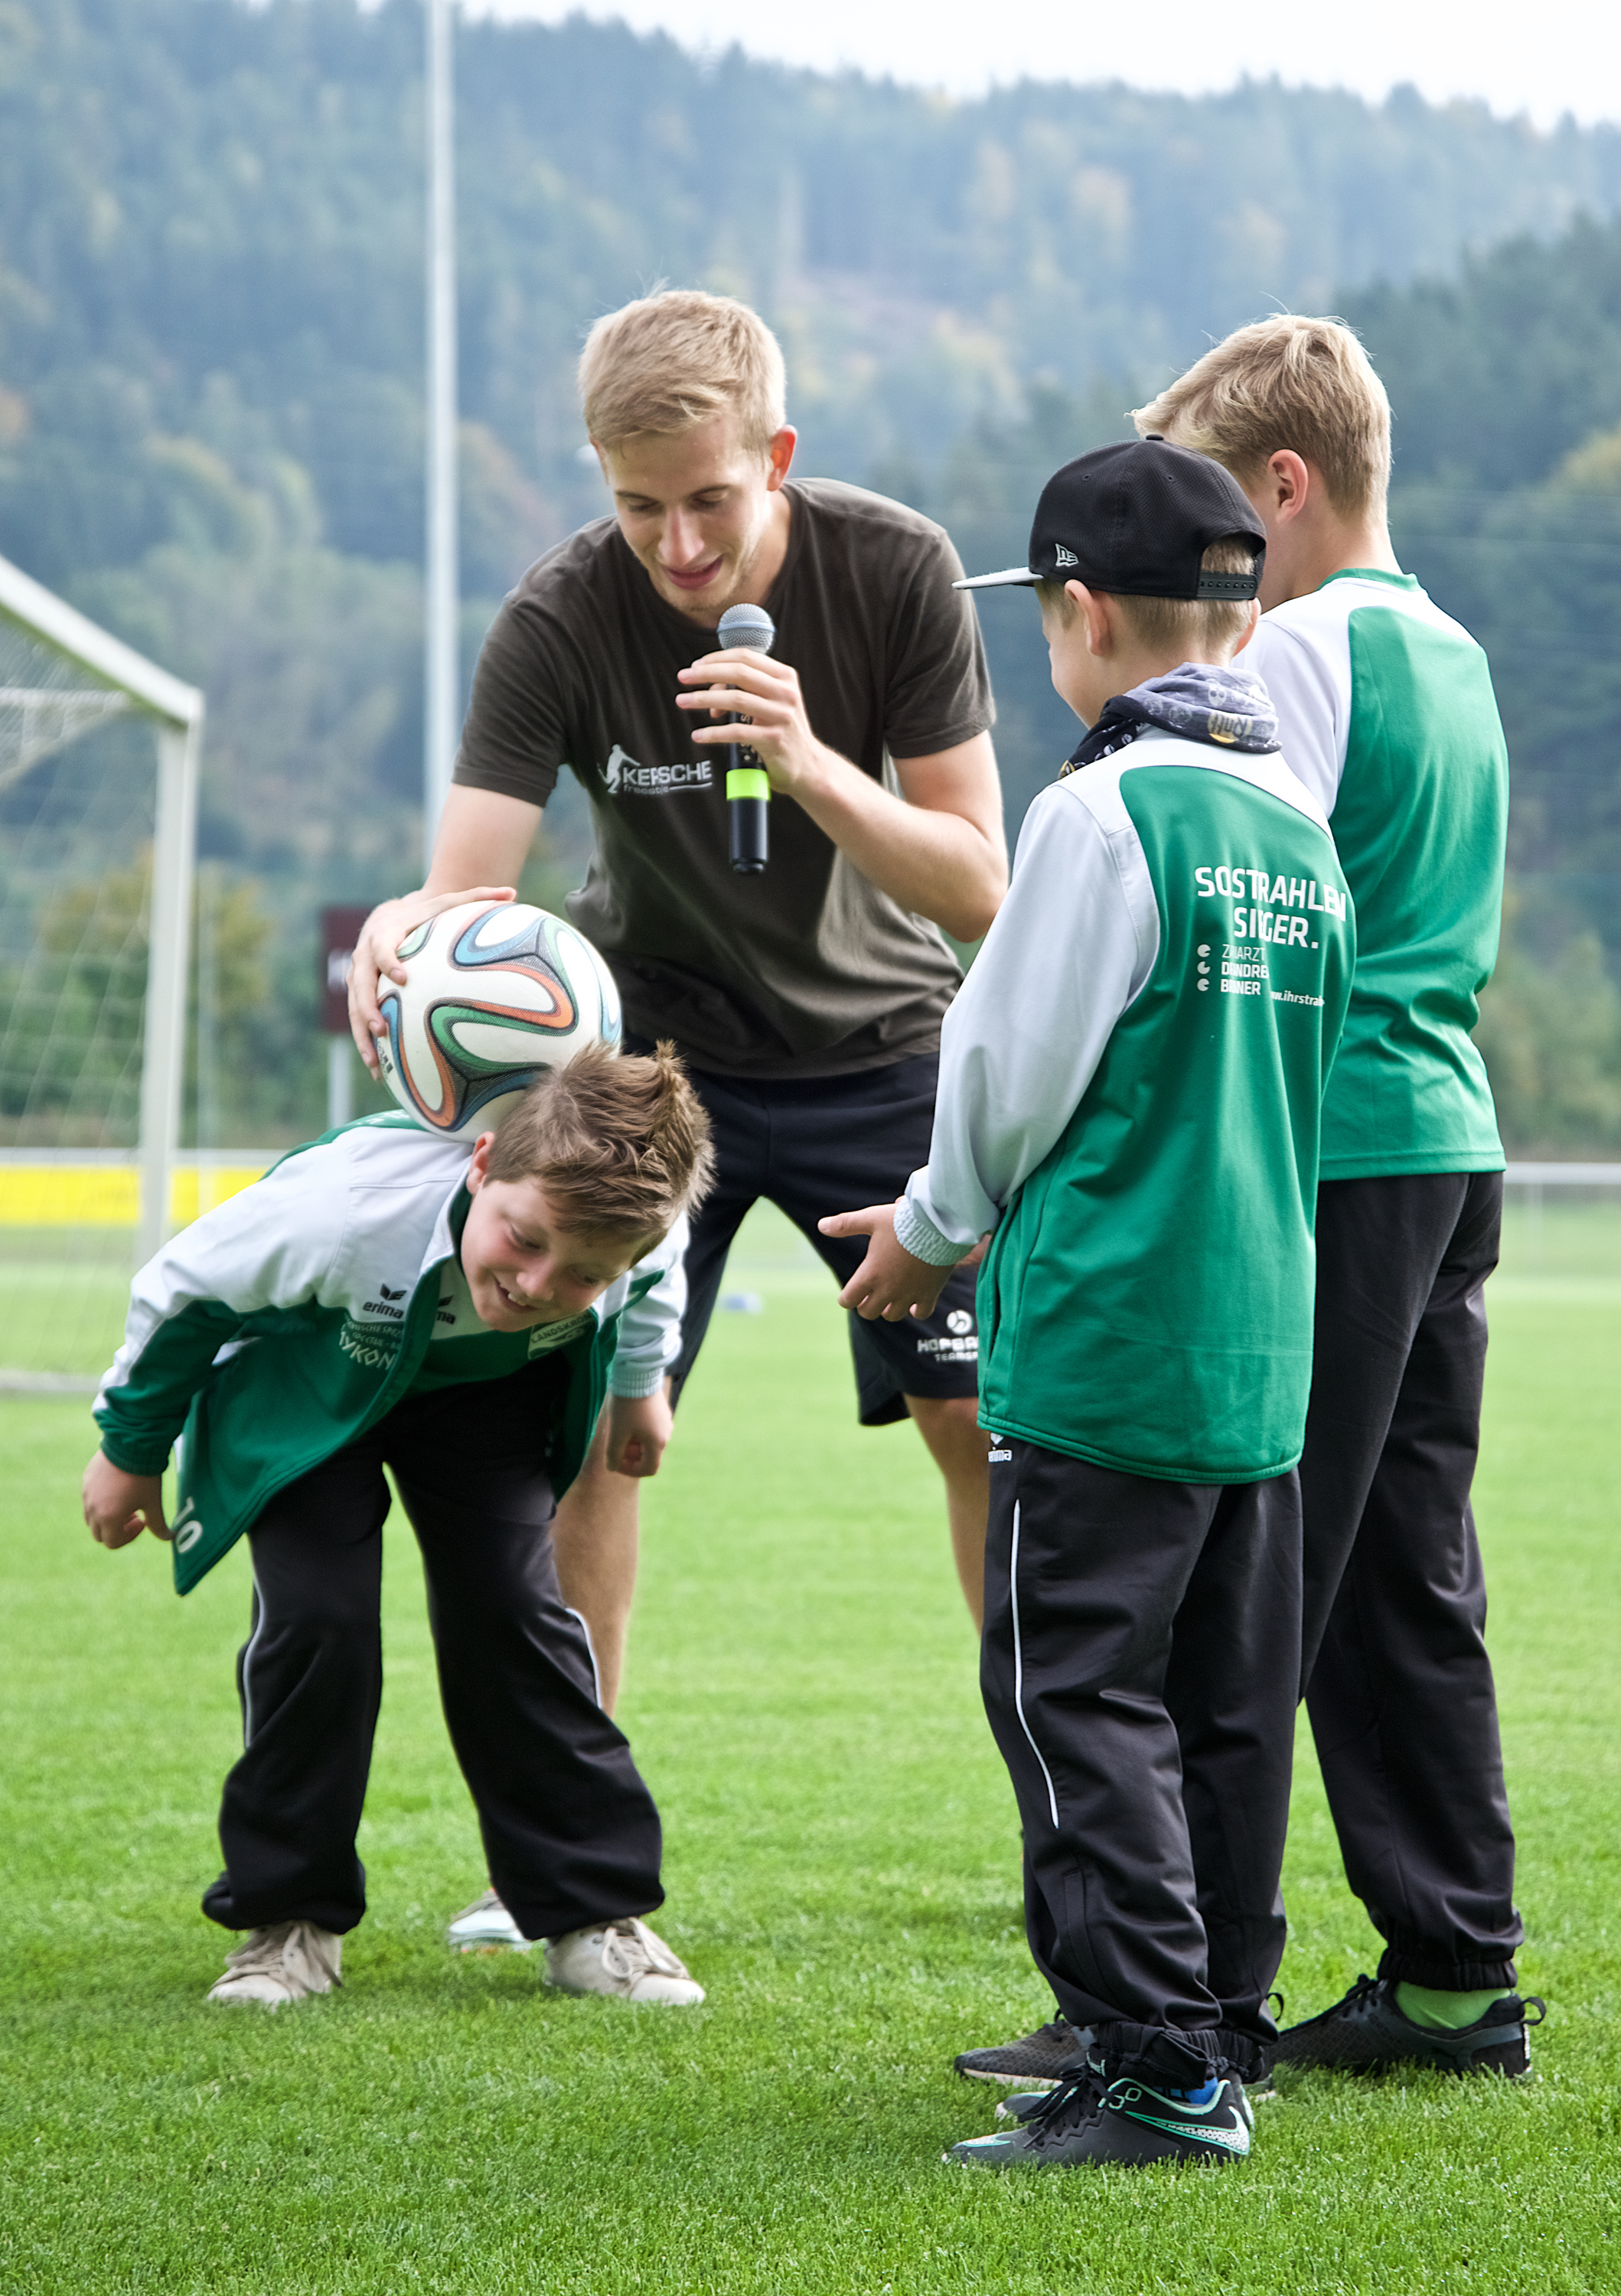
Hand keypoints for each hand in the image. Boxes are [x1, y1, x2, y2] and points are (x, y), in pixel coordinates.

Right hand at [82, 1451, 169, 1547]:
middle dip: (117, 1530)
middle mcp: (92, 1509)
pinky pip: (89, 1501)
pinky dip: (100, 1503)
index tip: (142, 1521)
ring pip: (91, 1518)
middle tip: (134, 1514)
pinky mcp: (85, 1481)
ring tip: (126, 1502)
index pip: (112, 1543)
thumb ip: (158, 1525)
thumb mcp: (153, 1502)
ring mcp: (86, 1494)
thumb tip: (169, 1537)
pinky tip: (118, 1488)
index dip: (129, 1537)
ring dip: (107, 1518)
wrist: (131, 1444)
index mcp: (108, 1518)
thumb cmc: (144, 1476)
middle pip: (99, 1534)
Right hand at [347, 886, 516, 1072]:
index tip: (401, 977)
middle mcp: (364, 954)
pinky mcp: (360, 993)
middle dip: (367, 1008)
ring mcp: (359, 976)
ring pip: (353, 1007)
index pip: (381, 948)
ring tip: (375, 1062)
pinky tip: (379, 1070)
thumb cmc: (427, 911)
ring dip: (362, 1035)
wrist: (394, 913)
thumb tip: (513, 892)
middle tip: (382, 1028)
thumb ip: (478, 896)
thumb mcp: (449, 900)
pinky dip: (367, 1043)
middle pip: (359, 984)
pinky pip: (359, 1019)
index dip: (388, 961)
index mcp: (383, 931)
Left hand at [605, 1389, 673, 1477]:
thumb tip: (612, 1467)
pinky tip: (625, 1421)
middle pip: (649, 1456)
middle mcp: (666, 1434)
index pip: (648, 1469)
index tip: (615, 1462)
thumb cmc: (626, 1406)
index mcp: (657, 1443)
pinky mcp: (662, 1411)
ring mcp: (665, 1422)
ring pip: (649, 1442)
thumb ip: (613, 1454)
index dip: (630, 1471)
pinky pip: (651, 1429)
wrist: (637, 1375)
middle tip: (614, 1446)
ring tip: (618, 1432)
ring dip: (634, 1444)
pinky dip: (638, 1432)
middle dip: (630, 1456)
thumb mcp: (616, 1433)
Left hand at [675, 649, 823, 797]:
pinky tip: (698, 735)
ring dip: (703, 699)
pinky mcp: (773, 739)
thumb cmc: (782, 730)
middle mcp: (785, 692)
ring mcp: (781, 716)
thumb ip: (747, 688)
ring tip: (682, 702)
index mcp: (784, 676)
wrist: (807, 765)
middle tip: (683, 677)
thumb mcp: (771, 701)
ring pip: (735, 699)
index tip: (695, 666)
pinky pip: (736, 732)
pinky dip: (713, 733)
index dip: (717, 658)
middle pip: (739, 673)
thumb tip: (710, 688)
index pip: (746, 657)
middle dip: (705, 673)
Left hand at [819, 1201, 959, 1322]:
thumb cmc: (902, 1221)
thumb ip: (845, 1224)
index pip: (847, 1301)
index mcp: (869, 1275)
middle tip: (869, 1294)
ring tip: (890, 1297)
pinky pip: (921, 1313)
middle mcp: (887, 1290)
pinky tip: (914, 1303)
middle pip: (868, 1312)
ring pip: (893, 1315)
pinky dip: (916, 1310)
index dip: (846, 1297)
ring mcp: (909, 1294)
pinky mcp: (929, 1293)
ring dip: (889, 1308)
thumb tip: (821, 1226)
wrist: (939, 1225)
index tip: (850, 1292)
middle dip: (865, 1305)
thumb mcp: (871, 1218)